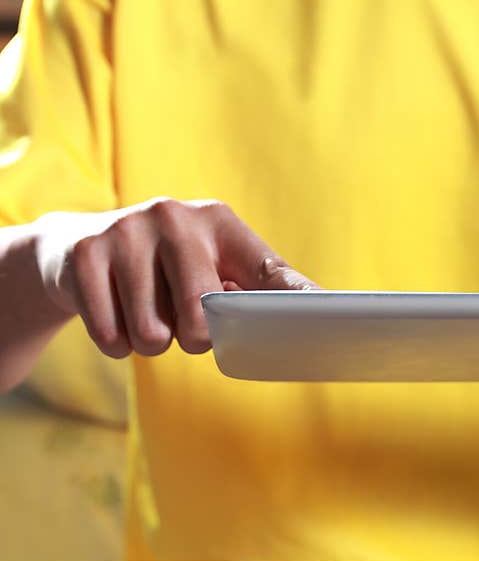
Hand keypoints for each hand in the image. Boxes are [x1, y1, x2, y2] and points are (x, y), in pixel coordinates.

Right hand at [34, 197, 315, 357]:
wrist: (73, 248)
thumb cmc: (162, 266)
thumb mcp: (208, 263)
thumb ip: (252, 287)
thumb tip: (312, 308)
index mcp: (218, 222)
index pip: (267, 270)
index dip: (292, 299)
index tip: (322, 315)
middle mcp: (174, 217)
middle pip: (202, 318)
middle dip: (192, 338)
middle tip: (179, 323)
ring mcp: (126, 233)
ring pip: (153, 335)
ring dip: (149, 342)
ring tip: (143, 314)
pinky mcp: (83, 257)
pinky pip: (111, 338)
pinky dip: (115, 343)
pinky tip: (113, 314)